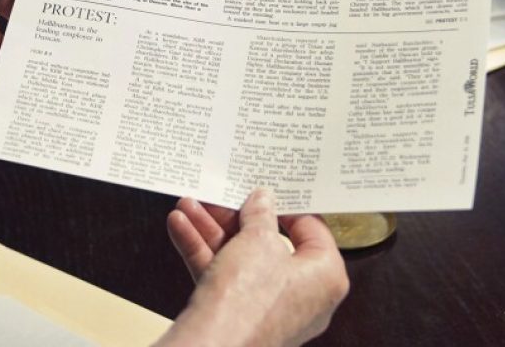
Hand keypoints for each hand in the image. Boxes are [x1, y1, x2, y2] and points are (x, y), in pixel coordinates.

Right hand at [157, 189, 347, 346]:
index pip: (312, 230)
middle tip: (220, 195)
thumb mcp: (257, 239)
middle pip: (268, 242)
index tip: (267, 187)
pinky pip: (224, 276)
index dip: (287, 205)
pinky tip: (180, 226)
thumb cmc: (250, 298)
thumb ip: (261, 214)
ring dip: (212, 229)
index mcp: (325, 277)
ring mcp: (270, 309)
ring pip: (240, 258)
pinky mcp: (241, 317)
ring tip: (188, 204)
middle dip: (235, 216)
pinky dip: (203, 251)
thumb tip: (263, 200)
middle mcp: (303, 296)